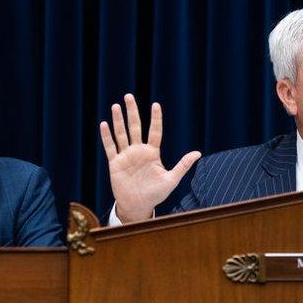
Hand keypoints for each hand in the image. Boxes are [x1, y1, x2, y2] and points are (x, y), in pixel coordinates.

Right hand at [99, 94, 200, 222]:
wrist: (138, 206)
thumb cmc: (156, 194)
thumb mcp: (171, 179)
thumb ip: (183, 165)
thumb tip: (198, 153)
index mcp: (153, 153)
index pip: (155, 131)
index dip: (155, 118)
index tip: (155, 105)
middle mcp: (139, 151)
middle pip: (135, 127)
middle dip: (132, 112)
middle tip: (128, 96)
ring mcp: (126, 156)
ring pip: (121, 134)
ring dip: (118, 120)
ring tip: (116, 106)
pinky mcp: (115, 164)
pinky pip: (110, 147)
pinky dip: (107, 137)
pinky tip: (104, 124)